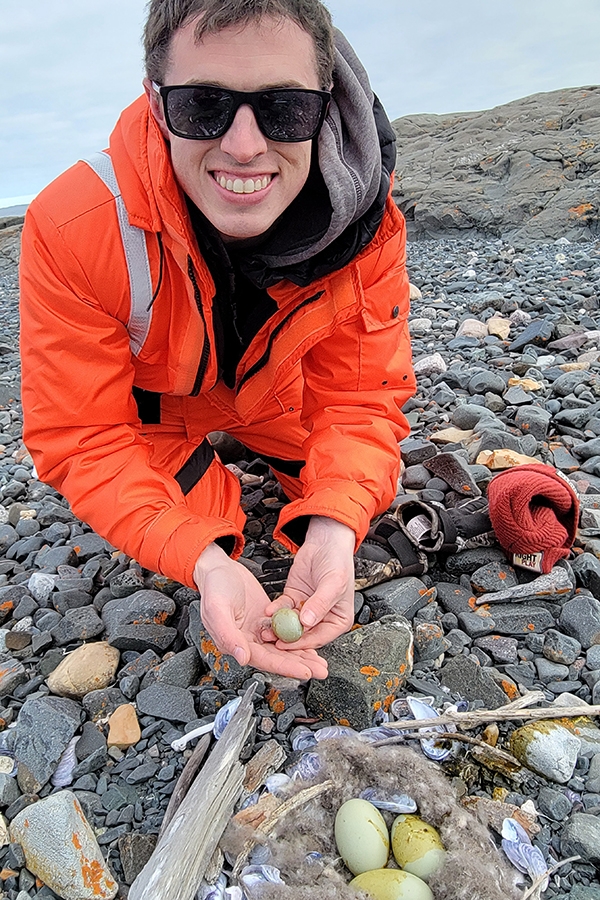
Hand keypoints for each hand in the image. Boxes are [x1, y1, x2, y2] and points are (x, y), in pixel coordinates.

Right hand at [193, 543, 327, 679]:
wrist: (218, 568)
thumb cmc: (213, 586)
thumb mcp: (217, 609)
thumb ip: (228, 636)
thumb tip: (242, 657)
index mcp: (235, 643)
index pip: (264, 659)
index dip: (285, 666)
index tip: (303, 672)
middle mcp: (248, 640)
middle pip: (277, 657)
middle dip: (299, 664)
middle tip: (320, 670)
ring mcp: (258, 630)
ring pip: (283, 646)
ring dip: (301, 654)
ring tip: (320, 661)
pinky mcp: (265, 619)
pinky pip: (283, 631)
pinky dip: (297, 636)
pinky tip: (310, 640)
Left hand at [267, 517, 355, 650]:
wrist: (325, 541)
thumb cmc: (338, 561)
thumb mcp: (333, 584)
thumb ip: (320, 604)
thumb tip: (307, 622)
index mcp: (338, 620)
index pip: (319, 637)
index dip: (303, 642)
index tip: (288, 644)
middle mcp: (321, 617)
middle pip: (303, 633)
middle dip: (287, 638)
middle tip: (272, 640)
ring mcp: (306, 609)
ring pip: (290, 623)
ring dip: (278, 627)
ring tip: (266, 629)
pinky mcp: (294, 599)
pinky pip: (283, 608)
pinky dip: (275, 610)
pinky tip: (269, 611)